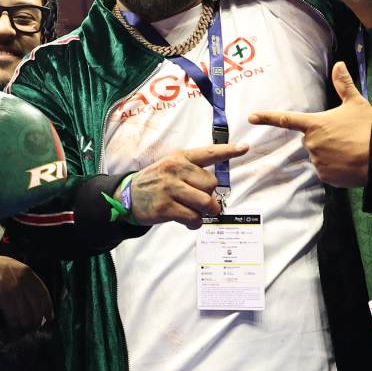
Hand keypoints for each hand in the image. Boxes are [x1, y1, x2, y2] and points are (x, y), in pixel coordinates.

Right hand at [0, 252, 52, 329]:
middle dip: (35, 320)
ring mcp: (15, 290)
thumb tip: (27, 301)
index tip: (48, 317)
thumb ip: (21, 280)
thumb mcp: (9, 267)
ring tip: (19, 331)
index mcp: (26, 272)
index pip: (43, 293)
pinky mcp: (5, 299)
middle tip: (31, 328)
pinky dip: (13, 326)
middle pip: (37, 306)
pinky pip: (14, 318)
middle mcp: (24, 281)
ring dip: (24, 326)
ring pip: (27, 314)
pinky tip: (10, 330)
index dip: (47, 307)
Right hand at [124, 142, 249, 227]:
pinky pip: (193, 217)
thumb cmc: (155, 183)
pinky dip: (194, 223)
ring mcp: (169, 188)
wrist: (127, 196)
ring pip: (205, 203)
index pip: (208, 153)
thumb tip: (214, 193)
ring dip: (203, 212)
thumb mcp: (170, 168)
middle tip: (196, 200)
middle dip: (209, 196)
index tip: (244, 148)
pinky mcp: (165, 207)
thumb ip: (192, 174)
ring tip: (194, 212)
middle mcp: (175, 170)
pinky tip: (186, 220)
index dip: (228, 151)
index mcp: (180, 158)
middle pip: (211, 184)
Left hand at [247, 63, 371, 187]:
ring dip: (330, 154)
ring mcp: (317, 161)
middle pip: (311, 140)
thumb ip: (344, 85)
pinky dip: (335, 168)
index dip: (267, 118)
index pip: (286, 119)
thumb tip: (339, 64)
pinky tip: (349, 163)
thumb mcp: (356, 103)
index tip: (251, 117)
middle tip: (344, 137)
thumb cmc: (367, 127)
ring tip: (349, 150)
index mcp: (314, 124)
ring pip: (319, 156)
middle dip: (324, 139)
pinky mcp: (324, 176)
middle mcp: (311, 143)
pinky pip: (326, 171)